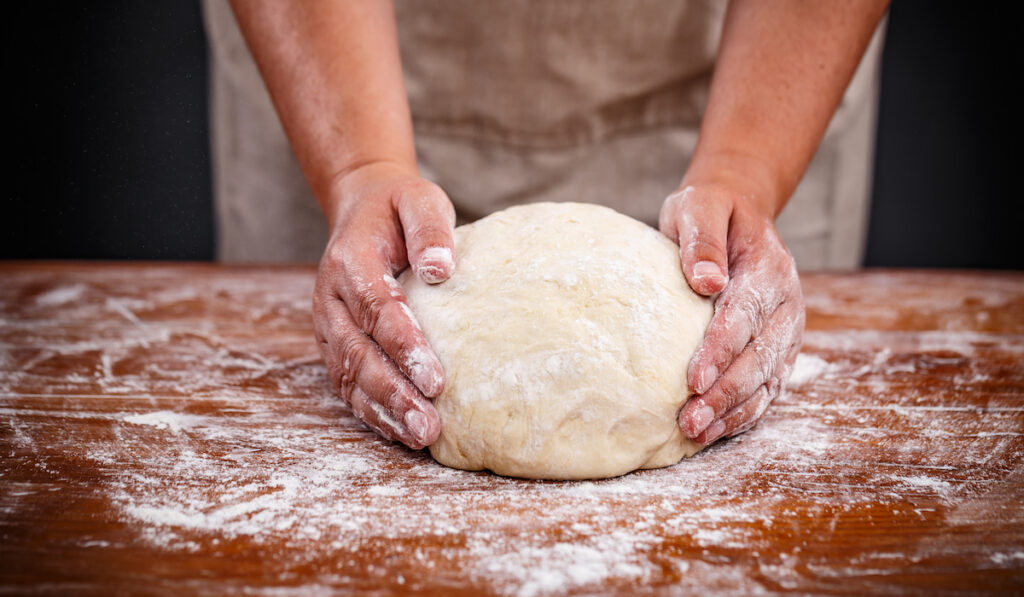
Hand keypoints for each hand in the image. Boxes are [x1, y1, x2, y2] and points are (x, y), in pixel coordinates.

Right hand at [313, 161, 456, 448]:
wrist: (361, 209)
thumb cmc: (399, 209)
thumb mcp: (419, 199)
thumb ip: (429, 229)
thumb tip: (441, 269)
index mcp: (351, 260)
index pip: (376, 308)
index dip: (404, 345)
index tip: (435, 378)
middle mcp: (331, 298)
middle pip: (359, 353)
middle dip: (394, 392)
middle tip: (429, 424)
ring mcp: (328, 325)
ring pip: (350, 376)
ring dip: (385, 410)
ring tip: (421, 437)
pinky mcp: (334, 344)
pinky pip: (348, 384)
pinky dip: (373, 411)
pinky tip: (402, 432)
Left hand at [659, 184, 804, 443]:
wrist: (738, 213)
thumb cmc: (711, 211)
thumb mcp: (701, 207)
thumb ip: (701, 240)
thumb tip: (705, 281)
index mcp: (769, 270)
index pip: (744, 316)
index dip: (720, 350)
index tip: (693, 379)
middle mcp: (786, 304)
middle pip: (758, 357)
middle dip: (724, 393)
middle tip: (689, 420)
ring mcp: (786, 330)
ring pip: (766, 380)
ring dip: (733, 411)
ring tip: (696, 433)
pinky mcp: (779, 349)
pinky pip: (766, 387)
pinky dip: (743, 412)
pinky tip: (713, 431)